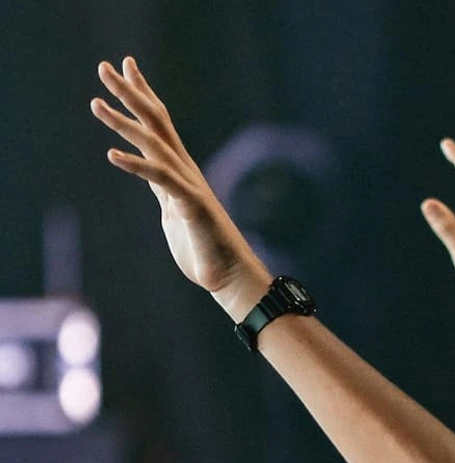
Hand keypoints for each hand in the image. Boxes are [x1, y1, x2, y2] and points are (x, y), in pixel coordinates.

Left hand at [91, 57, 270, 318]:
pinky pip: (160, 180)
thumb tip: (157, 183)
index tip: (127, 67)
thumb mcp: (176, 214)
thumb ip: (166, 192)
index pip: (159, 125)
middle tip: (106, 66)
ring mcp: (188, 186)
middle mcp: (185, 171)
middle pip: (156, 123)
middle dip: (131, 93)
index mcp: (180, 172)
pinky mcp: (189, 205)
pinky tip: (112, 155)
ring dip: (124, 124)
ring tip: (97, 104)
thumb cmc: (205, 252)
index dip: (143, 95)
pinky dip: (136, 166)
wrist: (230, 276)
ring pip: (154, 146)